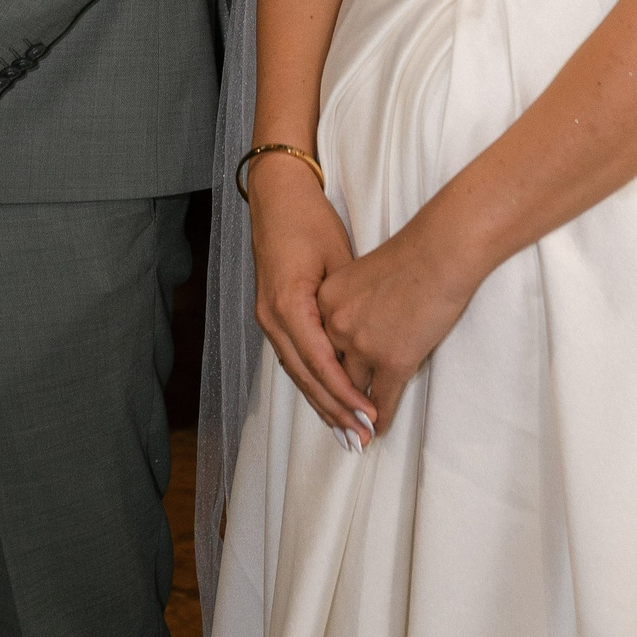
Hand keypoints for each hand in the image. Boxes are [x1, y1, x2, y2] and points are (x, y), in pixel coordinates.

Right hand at [249, 156, 371, 438]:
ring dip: (321, 403)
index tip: (370, 417)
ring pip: (296, 373)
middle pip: (305, 378)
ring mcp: (267, 318)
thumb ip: (348, 304)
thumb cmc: (311, 221)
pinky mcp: (271, 314)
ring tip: (346, 431)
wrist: (277, 197)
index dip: (346, 394)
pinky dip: (311, 382)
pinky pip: (292, 358)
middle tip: (361, 439)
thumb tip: (370, 343)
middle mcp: (272, 318)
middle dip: (333, 411)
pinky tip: (327, 400)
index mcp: (289, 305)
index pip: (320, 364)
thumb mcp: (338, 259)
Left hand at [315, 215, 472, 437]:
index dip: (323, 367)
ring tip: (357, 429)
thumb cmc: (413, 254)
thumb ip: (352, 301)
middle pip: (331, 369)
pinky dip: (380, 418)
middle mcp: (336, 326)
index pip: (318, 342)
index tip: (322, 383)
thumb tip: (359, 326)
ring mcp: (362, 347)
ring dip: (355, 412)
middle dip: (335, 394)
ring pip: (353, 390)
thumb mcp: (365, 273)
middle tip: (335, 416)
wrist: (441, 253)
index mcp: (326, 300)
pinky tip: (380, 428)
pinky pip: (380, 401)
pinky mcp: (392, 363)